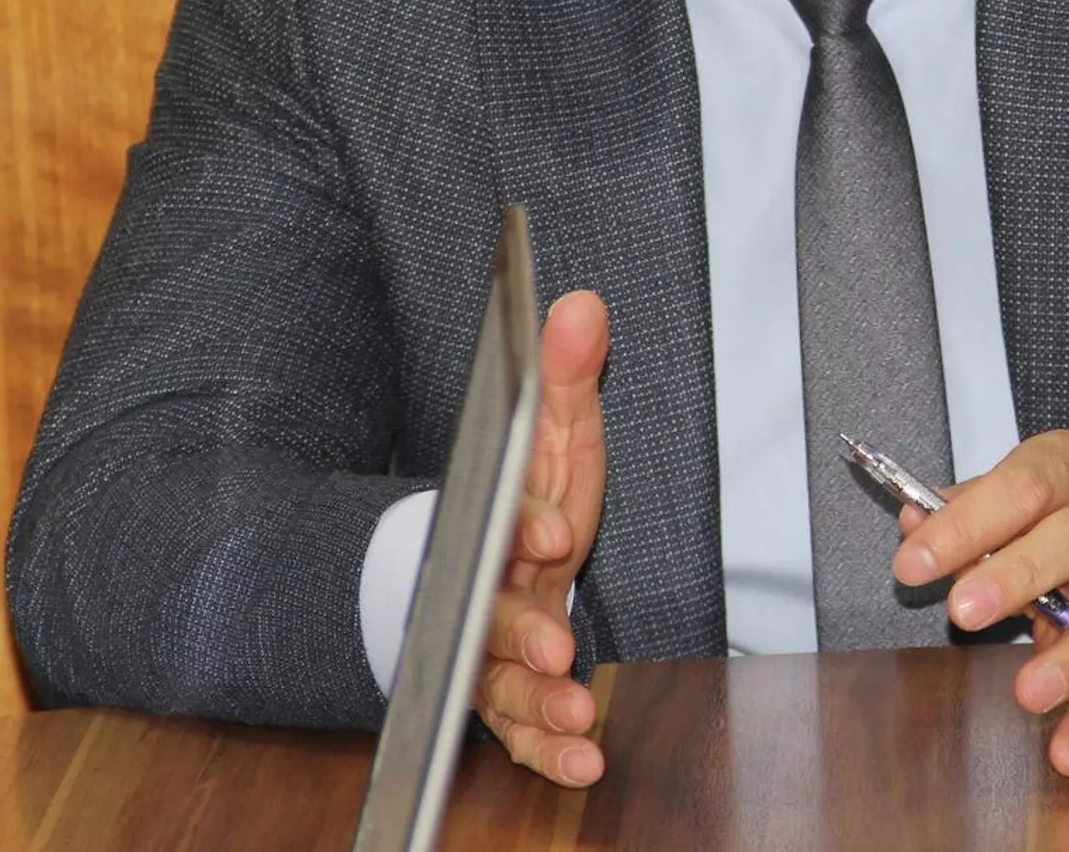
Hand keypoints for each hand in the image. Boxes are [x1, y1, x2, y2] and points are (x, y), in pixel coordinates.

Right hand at [476, 290, 608, 785]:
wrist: (490, 554)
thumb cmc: (528, 491)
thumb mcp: (554, 431)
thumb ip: (568, 375)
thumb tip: (583, 306)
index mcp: (494, 517)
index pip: (499, 516)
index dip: (524, 523)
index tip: (554, 530)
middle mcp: (483, 587)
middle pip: (489, 610)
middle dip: (518, 628)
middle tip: (554, 640)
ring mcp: (489, 647)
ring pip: (497, 681)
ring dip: (535, 700)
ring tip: (574, 710)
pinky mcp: (506, 695)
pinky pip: (519, 733)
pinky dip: (547, 752)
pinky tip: (584, 762)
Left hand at [892, 430, 1068, 776]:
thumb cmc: (1059, 511)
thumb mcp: (1017, 490)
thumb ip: (963, 506)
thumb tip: (911, 521)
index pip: (1022, 487)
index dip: (966, 522)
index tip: (914, 560)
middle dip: (1013, 577)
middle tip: (961, 610)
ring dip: (1068, 660)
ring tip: (1027, 692)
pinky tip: (1067, 750)